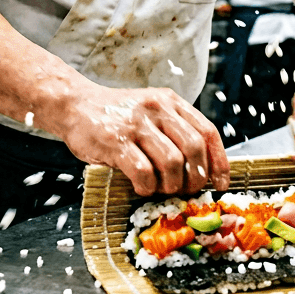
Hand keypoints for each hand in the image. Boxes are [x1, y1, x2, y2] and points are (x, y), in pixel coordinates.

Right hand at [57, 85, 229, 196]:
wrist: (74, 104)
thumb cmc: (115, 116)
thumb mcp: (150, 112)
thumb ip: (173, 131)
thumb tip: (201, 171)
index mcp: (170, 101)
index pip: (207, 132)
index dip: (219, 162)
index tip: (220, 184)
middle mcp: (157, 108)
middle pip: (194, 148)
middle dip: (195, 178)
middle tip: (185, 192)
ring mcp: (136, 123)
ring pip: (172, 162)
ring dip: (170, 185)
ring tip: (160, 190)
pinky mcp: (116, 141)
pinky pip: (143, 171)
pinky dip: (146, 187)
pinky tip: (140, 187)